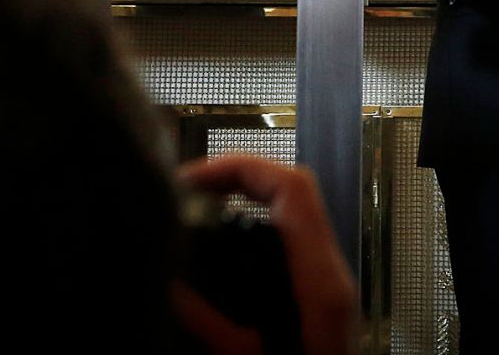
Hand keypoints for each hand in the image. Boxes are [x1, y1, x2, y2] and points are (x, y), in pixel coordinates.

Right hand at [177, 154, 356, 354]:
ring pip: (287, 216)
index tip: (191, 179)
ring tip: (191, 210)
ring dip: (241, 202)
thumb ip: (213, 331)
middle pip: (289, 192)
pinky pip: (283, 247)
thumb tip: (170, 289)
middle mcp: (328, 275)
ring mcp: (324, 286)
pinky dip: (248, 235)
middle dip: (235, 178)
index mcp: (320, 281)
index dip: (240, 167)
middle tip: (184, 191)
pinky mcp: (314, 302)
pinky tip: (214, 254)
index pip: (292, 188)